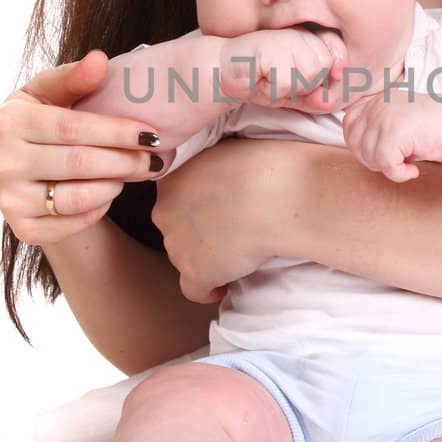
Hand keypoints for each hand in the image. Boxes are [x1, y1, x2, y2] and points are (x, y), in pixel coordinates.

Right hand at [0, 50, 167, 247]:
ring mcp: (9, 199)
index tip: (150, 132)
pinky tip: (109, 191)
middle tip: (153, 158)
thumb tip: (100, 60)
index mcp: (8, 121)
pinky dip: (101, 207)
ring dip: (116, 185)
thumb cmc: (44, 122)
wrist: (22, 170)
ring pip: (79, 197)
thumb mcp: (52, 93)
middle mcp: (2, 162)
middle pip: (79, 164)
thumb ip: (75, 77)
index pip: (72, 127)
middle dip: (125, 161)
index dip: (116, 131)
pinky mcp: (22, 228)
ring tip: (131, 172)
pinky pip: (75, 222)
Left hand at [151, 135, 300, 302]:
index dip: (198, 205)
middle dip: (198, 230)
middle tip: (230, 228)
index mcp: (170, 178)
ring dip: (205, 257)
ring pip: (184, 257)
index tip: (220, 208)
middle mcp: (164, 211)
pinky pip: (194, 291)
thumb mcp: (224, 151)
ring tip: (237, 252)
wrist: (278, 196)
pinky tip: (225, 284)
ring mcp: (177, 245)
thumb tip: (217, 179)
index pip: (175, 198)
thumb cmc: (262, 165)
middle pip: (176, 227)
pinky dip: (210, 290)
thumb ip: (209, 169)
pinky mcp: (195, 273)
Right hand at [215, 27, 347, 111]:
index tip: (313, 83)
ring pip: (309, 74)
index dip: (332, 71)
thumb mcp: (294, 93)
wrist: (225, 70)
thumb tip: (330, 102)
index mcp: (311, 38)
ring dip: (288, 87)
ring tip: (270, 78)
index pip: (338, 52)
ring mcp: (285, 38)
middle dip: (305, 84)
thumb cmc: (261, 78)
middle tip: (282, 80)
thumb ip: (315, 98)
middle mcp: (300, 33)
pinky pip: (287, 81)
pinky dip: (273, 88)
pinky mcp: (269, 46)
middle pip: (324, 67)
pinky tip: (260, 78)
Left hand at [341, 90, 441, 181]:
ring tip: (409, 161)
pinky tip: (414, 169)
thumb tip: (356, 148)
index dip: (364, 144)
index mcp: (377, 99)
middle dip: (374, 158)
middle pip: (354, 143)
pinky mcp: (395, 132)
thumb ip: (375, 128)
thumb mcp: (398, 122)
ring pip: (367, 156)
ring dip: (388, 167)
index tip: (389, 149)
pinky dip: (399, 174)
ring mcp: (385, 116)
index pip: (349, 124)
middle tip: (399, 159)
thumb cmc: (435, 128)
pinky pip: (384, 164)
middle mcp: (378, 104)